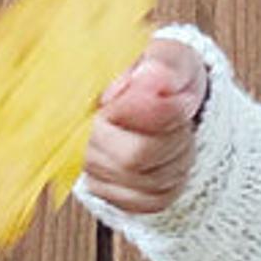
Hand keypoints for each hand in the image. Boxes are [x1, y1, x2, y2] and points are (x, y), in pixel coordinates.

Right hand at [83, 36, 206, 215]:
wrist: (166, 98)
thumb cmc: (164, 75)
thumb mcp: (172, 56)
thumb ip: (163, 65)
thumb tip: (151, 80)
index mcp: (85, 96)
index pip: (122, 121)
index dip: (164, 115)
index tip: (182, 101)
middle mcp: (78, 134)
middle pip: (134, 159)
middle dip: (174, 141)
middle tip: (182, 120)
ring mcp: (88, 168)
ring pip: (148, 184)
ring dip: (179, 161)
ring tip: (177, 136)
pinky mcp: (105, 193)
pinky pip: (151, 203)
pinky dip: (173, 183)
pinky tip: (168, 159)